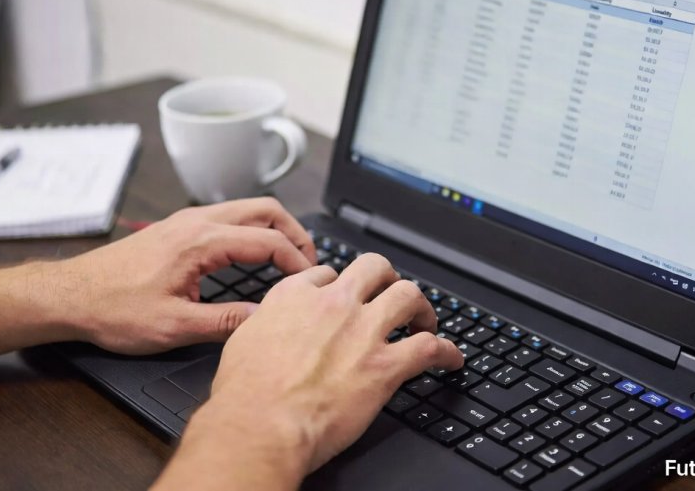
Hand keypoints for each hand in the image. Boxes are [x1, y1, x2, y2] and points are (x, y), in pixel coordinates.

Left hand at [57, 197, 315, 353]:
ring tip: (291, 257)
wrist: (68, 296)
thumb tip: (266, 319)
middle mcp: (196, 221)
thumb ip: (226, 322)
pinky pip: (230, 217)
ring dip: (275, 228)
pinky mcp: (180, 228)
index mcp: (200, 241)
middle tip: (311, 261)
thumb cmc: (112, 308)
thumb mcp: (174, 326)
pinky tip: (256, 255)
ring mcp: (187, 221)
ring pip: (248, 208)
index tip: (311, 281)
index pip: (267, 239)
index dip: (297, 260)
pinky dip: (255, 229)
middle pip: (265, 208)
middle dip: (295, 232)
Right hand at [157, 254, 463, 490]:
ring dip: (421, 307)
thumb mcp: (244, 340)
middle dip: (387, 278)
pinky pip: (429, 348)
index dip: (341, 285)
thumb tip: (273, 324)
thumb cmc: (245, 394)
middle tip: (391, 294)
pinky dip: (446, 352)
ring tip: (424, 320)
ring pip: (408, 295)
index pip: (329, 274)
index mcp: (296, 295)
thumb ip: (266, 322)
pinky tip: (450, 358)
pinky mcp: (385, 365)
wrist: (259, 425)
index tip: (346, 298)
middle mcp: (334, 304)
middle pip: (374, 269)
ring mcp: (363, 331)